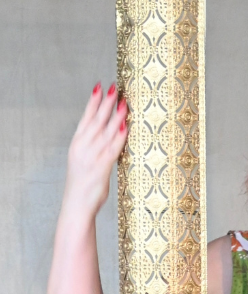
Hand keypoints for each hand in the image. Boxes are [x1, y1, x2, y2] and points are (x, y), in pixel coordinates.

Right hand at [63, 84, 128, 218]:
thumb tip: (105, 139)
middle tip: (114, 87)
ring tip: (124, 101)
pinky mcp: (101, 168)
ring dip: (115, 115)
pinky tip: (125, 126)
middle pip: (96, 120)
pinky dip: (119, 136)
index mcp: (77, 144)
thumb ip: (93, 149)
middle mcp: (83, 147)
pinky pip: (112, 148)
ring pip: (105, 131)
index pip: (85, 118)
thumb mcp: (84, 163)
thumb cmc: (82, 186)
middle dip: (106, 102)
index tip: (99, 87)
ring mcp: (92, 156)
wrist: (76, 206)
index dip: (93, 102)